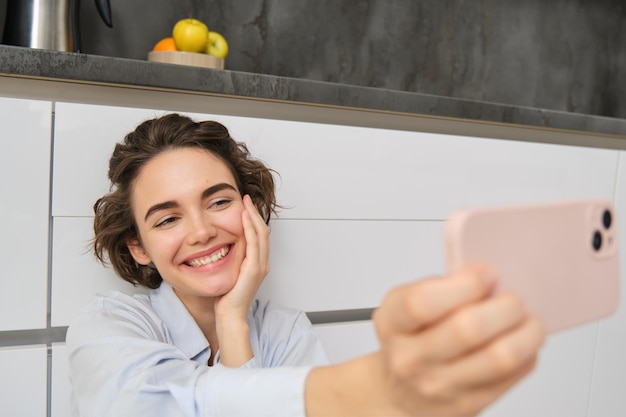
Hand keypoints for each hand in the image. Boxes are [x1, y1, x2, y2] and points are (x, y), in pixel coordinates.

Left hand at [213, 195, 269, 366]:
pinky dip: (250, 228)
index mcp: (258, 263)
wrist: (229, 315)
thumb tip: (221, 246)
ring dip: (253, 216)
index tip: (245, 206)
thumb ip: (231, 259)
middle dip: (254, 213)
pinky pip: (254, 243)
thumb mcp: (229, 272)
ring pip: (261, 234)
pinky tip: (244, 217)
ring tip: (246, 203)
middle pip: (263, 231)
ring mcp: (260, 266)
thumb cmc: (227, 298)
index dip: (253, 219)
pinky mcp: (254, 269)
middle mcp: (262, 263)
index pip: (259, 235)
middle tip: (246, 198)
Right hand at [306, 266, 545, 415]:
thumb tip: (488, 277)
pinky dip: (526, 353)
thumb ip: (442, 287)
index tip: (487, 275)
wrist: (400, 389)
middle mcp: (411, 358)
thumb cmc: (410, 337)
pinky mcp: (467, 404)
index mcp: (393, 323)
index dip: (465, 284)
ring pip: (499, 358)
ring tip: (526, 320)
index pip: (424, 302)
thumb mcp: (406, 304)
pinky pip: (511, 375)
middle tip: (513, 299)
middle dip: (504, 306)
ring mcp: (439, 386)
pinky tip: (519, 341)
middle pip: (468, 329)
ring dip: (525, 332)